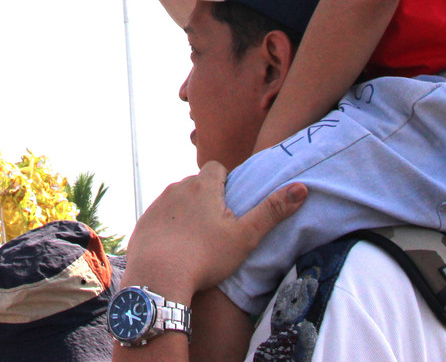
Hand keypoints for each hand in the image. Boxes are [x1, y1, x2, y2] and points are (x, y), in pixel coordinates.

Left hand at [123, 161, 307, 300]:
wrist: (158, 277)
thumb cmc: (206, 257)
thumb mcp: (246, 236)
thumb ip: (273, 211)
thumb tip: (302, 188)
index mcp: (203, 186)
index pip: (217, 168)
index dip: (226, 181)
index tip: (232, 203)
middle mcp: (177, 188)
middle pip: (196, 184)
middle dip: (207, 197)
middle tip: (218, 225)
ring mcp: (157, 204)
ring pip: (177, 200)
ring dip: (187, 211)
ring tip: (198, 239)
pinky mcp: (143, 221)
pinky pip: (160, 218)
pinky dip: (169, 227)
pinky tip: (177, 248)